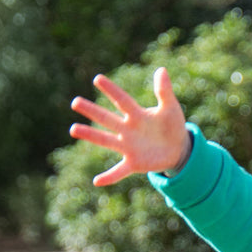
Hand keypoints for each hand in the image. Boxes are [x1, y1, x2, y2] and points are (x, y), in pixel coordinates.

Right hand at [70, 68, 188, 186]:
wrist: (178, 148)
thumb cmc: (172, 126)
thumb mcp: (171, 108)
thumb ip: (164, 91)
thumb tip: (161, 70)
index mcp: (137, 115)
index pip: (122, 101)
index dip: (112, 90)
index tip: (98, 78)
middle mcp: (128, 129)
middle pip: (108, 119)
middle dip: (92, 111)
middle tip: (75, 102)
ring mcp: (129, 146)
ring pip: (106, 140)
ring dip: (91, 136)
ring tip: (73, 129)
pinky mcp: (134, 163)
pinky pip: (119, 171)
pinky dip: (109, 177)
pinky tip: (96, 182)